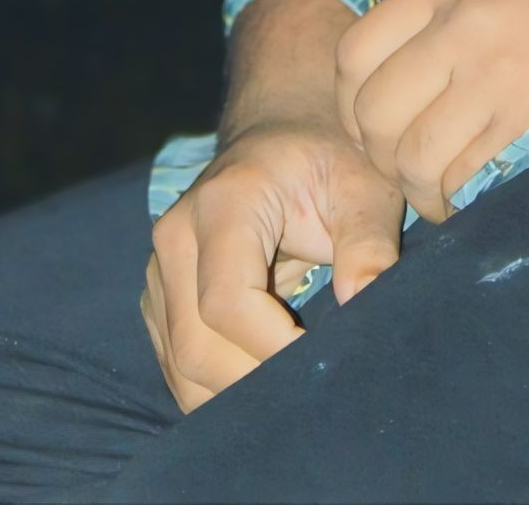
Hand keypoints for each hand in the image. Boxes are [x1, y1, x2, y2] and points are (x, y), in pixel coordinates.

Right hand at [141, 115, 404, 413]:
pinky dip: (216, 386)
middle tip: (310, 388)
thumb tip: (362, 301)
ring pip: (180, 366)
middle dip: (252, 383)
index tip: (320, 359)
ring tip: (291, 388)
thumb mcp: (363, 185)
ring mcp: (159, 270)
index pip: (226, 302)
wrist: (280, 134)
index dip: (270, 346)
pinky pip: (177, 364)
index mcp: (225, 203)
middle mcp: (176, 237)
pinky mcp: (160, 298)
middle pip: (194, 346)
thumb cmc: (327, 158)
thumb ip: (368, 242)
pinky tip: (263, 381)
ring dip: (234, 394)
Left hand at [334, 0, 528, 222]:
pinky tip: (470, 197)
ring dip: (418, 189)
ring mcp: (496, 70)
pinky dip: (458, 198)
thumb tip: (377, 88)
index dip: (348, 103)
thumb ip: (435, 19)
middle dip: (378, 155)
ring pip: (413, 155)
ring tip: (438, 191)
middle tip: (403, 166)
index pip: (354, 52)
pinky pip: (464, 174)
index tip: (369, 125)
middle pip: (374, 112)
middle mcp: (462, 22)